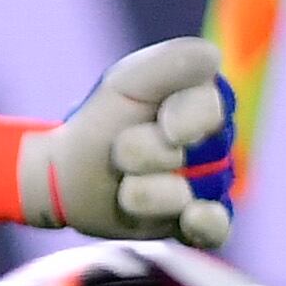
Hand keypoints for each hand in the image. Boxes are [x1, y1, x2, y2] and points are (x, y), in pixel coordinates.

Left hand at [19, 38, 237, 249]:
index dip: (188, 117)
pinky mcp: (192, 223)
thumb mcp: (127, 83)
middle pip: (200, 155)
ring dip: (144, 191)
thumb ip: (168, 64)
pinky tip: (191, 217)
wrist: (69, 173)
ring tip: (123, 184)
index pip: (212, 109)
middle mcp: (213, 147)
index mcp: (202, 104)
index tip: (165, 122)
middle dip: (148, 153)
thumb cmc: (104, 119)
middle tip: (120, 151)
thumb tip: (212, 57)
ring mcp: (206, 187)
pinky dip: (206, 223)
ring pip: (194, 194)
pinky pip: (216, 228)